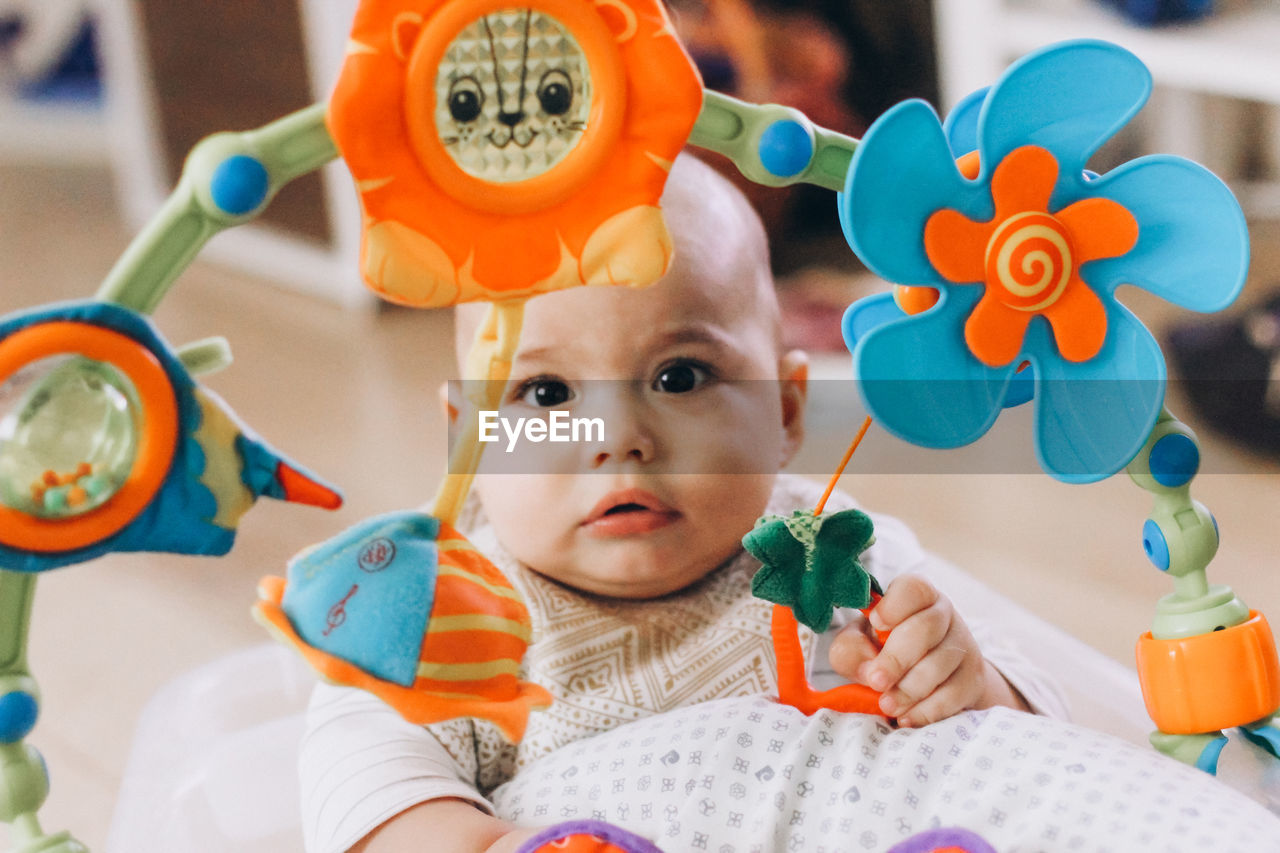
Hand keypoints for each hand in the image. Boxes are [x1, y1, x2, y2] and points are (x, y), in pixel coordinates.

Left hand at [827, 574, 1027, 725]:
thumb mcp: (858, 644)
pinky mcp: (973, 679)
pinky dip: (926, 710)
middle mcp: (943, 614)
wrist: (928, 679)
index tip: (876, 623)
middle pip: (925, 629)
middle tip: (876, 682)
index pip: (912, 588)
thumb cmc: (883, 651)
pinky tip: (906, 717)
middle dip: (896, 660)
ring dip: (908, 690)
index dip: (894, 606)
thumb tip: (868, 670)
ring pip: (938, 665)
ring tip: (887, 705)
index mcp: (914, 595)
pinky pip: (952, 695)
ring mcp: (963, 645)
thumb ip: (851, 649)